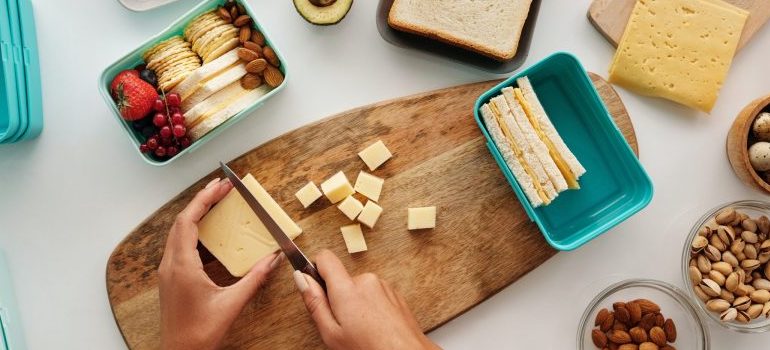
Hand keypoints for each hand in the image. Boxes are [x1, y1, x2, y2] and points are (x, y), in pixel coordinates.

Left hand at [158, 178, 283, 349]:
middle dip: (202, 201)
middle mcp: (170, 265)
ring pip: (179, 232)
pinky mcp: (171, 279)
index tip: (221, 185)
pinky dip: (195, 232)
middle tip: (222, 188)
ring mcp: (168, 272)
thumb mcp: (232, 304)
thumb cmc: (198, 334)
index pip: (189, 220)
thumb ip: (254, 278)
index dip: (205, 199)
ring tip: (217, 203)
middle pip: (182, 221)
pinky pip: (180, 246)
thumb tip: (273, 259)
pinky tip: (211, 234)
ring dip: (197, 215)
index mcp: (181, 266)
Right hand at [294, 250, 440, 349]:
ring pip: (358, 288)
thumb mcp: (332, 333)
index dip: (315, 269)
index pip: (325, 258)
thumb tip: (301, 278)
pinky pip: (374, 294)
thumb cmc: (370, 349)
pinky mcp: (395, 293)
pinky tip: (374, 326)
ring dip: (356, 303)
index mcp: (347, 289)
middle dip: (338, 297)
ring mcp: (383, 286)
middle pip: (341, 278)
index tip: (314, 285)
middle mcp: (367, 281)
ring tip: (362, 329)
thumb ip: (314, 302)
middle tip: (342, 324)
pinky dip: (371, 307)